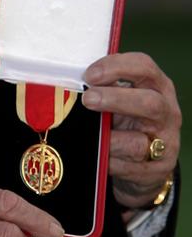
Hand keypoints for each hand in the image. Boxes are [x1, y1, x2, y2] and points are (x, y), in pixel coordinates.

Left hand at [82, 52, 180, 209]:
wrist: (146, 161)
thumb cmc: (128, 118)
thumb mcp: (121, 96)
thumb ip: (105, 86)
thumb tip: (70, 79)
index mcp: (157, 86)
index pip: (143, 66)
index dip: (115, 67)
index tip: (88, 75)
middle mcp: (167, 112)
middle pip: (150, 103)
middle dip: (115, 100)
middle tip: (88, 99)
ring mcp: (166, 143)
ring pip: (137, 144)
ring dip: (107, 140)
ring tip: (90, 135)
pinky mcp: (157, 170)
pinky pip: (127, 168)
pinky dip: (107, 161)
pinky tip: (98, 154)